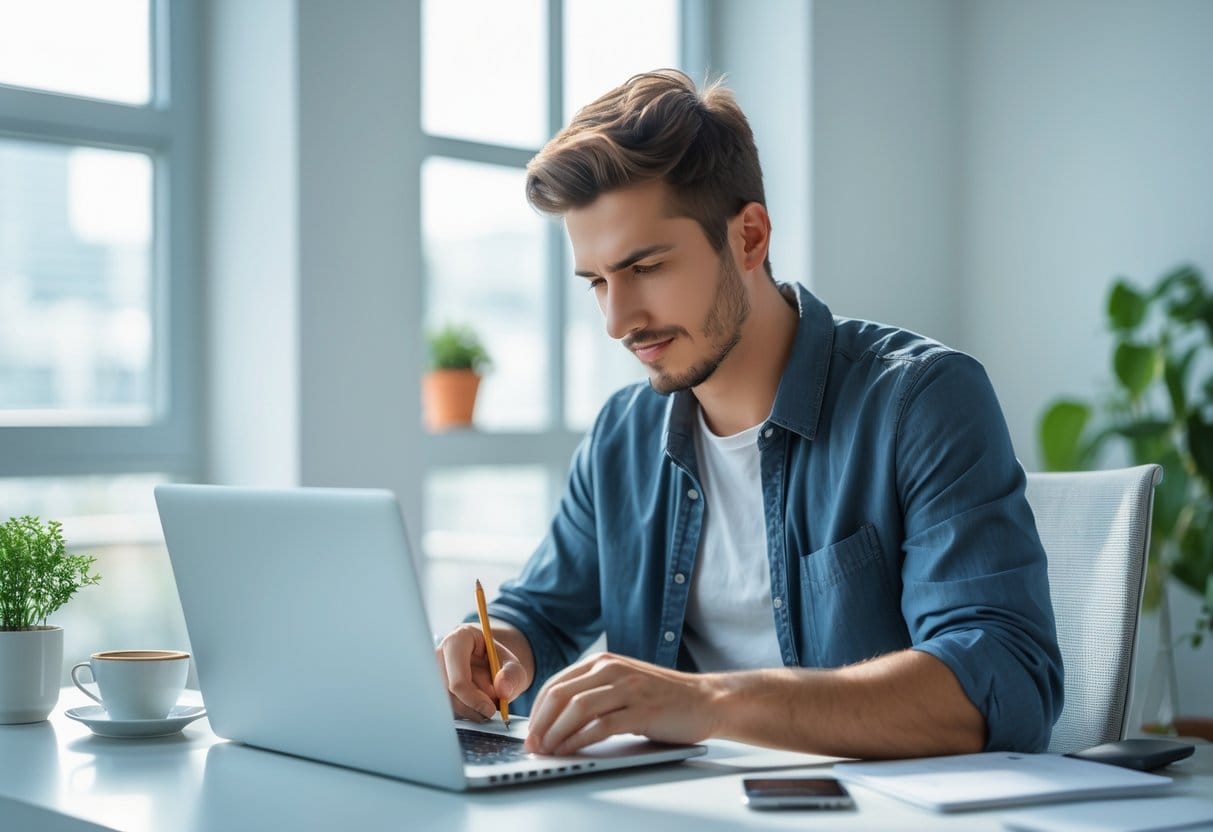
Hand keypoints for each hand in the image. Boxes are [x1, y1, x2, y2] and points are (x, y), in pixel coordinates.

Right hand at [435, 623, 529, 721]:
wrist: (491, 665)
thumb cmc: (499, 661)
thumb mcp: (514, 665)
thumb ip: (512, 675)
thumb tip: (503, 689)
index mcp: (459, 639)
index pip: (457, 676)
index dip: (473, 697)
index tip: (490, 709)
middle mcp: (440, 654)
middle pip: (449, 692)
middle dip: (472, 705)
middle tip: (491, 709)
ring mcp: (433, 672)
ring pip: (446, 703)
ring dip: (469, 710)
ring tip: (487, 704)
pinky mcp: (434, 688)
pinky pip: (446, 708)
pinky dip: (464, 712)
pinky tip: (476, 706)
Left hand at [523, 652, 719, 754]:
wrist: (705, 700)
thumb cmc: (661, 697)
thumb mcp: (622, 683)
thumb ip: (593, 691)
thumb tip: (553, 717)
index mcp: (603, 661)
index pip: (556, 684)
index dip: (538, 710)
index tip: (530, 732)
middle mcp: (613, 669)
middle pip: (562, 695)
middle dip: (541, 723)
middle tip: (533, 745)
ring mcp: (628, 688)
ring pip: (577, 708)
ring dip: (556, 733)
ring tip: (548, 751)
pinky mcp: (642, 711)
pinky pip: (601, 725)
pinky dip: (580, 739)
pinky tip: (571, 750)